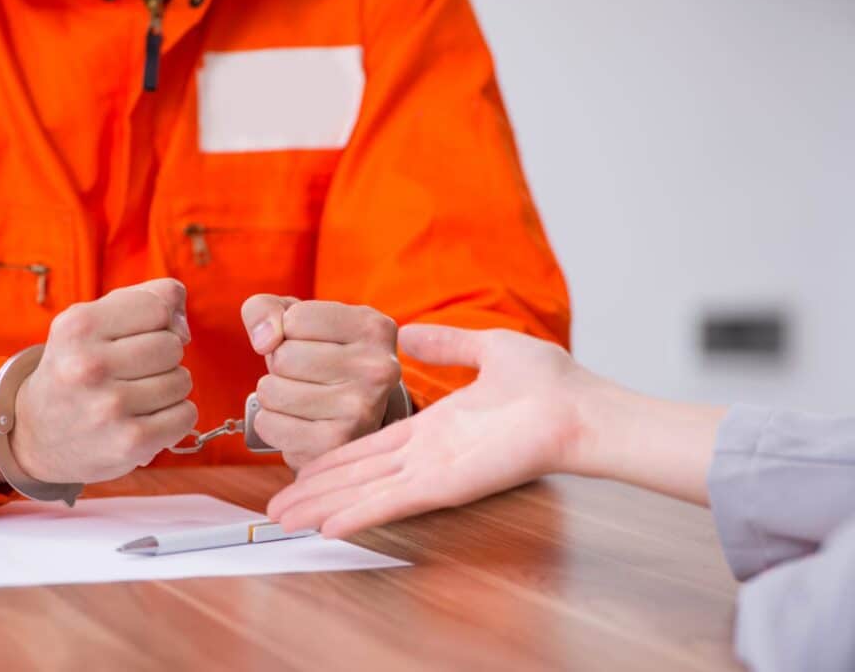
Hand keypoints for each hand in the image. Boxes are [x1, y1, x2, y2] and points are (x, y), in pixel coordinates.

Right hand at [10, 279, 197, 483]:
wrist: (36, 434)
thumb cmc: (79, 367)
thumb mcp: (93, 321)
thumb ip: (146, 299)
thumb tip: (183, 325)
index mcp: (78, 326)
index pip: (159, 307)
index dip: (160, 320)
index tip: (140, 335)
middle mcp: (88, 366)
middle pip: (173, 345)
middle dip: (164, 356)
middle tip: (133, 371)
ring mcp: (109, 407)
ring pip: (182, 380)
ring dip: (169, 388)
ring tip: (135, 395)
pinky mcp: (130, 442)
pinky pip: (186, 415)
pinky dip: (176, 416)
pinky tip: (147, 418)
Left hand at [241, 295, 401, 469]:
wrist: (356, 422)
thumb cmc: (323, 361)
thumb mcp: (300, 321)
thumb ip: (266, 309)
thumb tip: (264, 340)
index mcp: (374, 328)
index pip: (295, 318)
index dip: (288, 332)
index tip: (311, 345)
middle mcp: (376, 368)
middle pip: (283, 356)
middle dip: (281, 366)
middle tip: (307, 377)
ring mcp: (360, 409)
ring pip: (272, 390)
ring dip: (275, 395)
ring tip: (303, 399)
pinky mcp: (335, 443)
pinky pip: (268, 424)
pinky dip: (271, 423)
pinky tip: (298, 423)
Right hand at [267, 324, 588, 536]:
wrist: (583, 408)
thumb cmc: (550, 384)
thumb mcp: (488, 349)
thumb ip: (446, 343)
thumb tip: (408, 331)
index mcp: (434, 428)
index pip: (370, 445)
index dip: (333, 457)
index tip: (300, 465)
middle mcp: (427, 455)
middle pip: (357, 476)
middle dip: (315, 489)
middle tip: (275, 507)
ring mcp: (435, 473)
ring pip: (365, 493)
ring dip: (323, 507)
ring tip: (284, 520)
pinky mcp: (448, 485)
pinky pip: (393, 502)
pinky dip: (358, 514)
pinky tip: (326, 528)